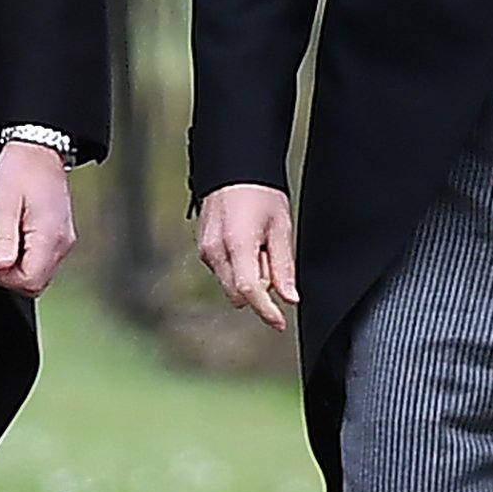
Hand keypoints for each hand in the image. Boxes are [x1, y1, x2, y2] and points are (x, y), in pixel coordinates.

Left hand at [0, 142, 76, 296]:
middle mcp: (63, 243)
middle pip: (37, 283)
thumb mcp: (2, 203)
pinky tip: (19, 234)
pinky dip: (29, 256)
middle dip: (13, 275)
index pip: (30, 282)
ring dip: (21, 265)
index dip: (6, 277)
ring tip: (9, 235)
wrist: (39, 148)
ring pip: (41, 273)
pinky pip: (44, 260)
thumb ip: (3, 238)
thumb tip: (0, 267)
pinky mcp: (62, 236)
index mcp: (49, 237)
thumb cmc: (20, 170)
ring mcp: (65, 240)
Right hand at [197, 183, 297, 332]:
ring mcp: (205, 250)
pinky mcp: (203, 249)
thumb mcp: (280, 227)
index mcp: (237, 244)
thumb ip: (284, 266)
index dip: (266, 311)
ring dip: (248, 276)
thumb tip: (289, 298)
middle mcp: (215, 251)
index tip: (280, 323)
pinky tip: (246, 242)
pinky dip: (238, 266)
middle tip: (272, 257)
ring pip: (231, 284)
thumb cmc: (259, 192)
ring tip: (259, 244)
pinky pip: (224, 271)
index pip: (249, 292)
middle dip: (259, 288)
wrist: (233, 168)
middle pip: (239, 294)